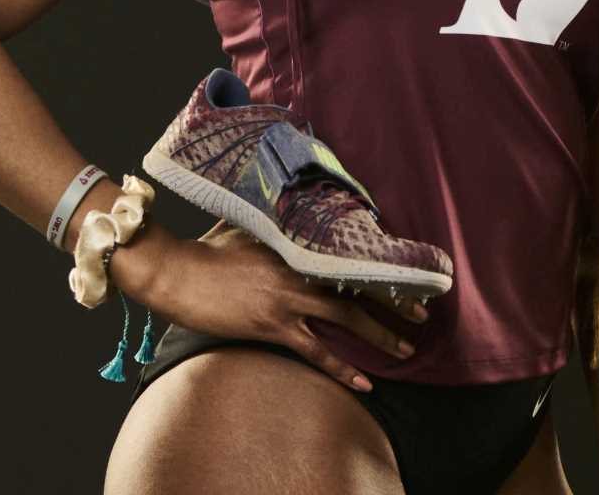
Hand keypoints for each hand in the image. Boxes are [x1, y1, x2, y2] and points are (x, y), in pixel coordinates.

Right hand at [124, 218, 426, 393]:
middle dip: (394, 303)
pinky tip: (365, 383)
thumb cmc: (208, 248)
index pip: (349, 256)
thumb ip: (275, 225)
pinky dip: (342, 368)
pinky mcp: (272, 326)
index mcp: (296, 243)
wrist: (177, 272)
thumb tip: (292, 213)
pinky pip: (316, 351)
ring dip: (380, 335)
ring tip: (405, 349)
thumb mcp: (247, 227)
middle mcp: (299, 270)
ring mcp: (287, 299)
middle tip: (421, 315)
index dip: (381, 267)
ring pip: (346, 318)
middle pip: (358, 286)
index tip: (406, 275)